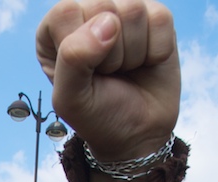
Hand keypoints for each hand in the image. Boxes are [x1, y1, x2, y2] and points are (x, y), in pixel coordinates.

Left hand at [36, 0, 179, 161]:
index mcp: (57, 28)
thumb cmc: (97, 115)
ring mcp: (123, 11)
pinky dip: (156, 50)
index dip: (80, 48)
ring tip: (125, 70)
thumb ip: (72, 59)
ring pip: (133, 10)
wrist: (136, 134)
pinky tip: (145, 63)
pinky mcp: (154, 16)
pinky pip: (160, 19)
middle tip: (108, 74)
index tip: (85, 74)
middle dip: (109, 54)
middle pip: (103, 7)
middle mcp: (88, 12)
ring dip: (132, 54)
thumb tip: (108, 23)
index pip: (66, 12)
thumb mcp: (70, 99)